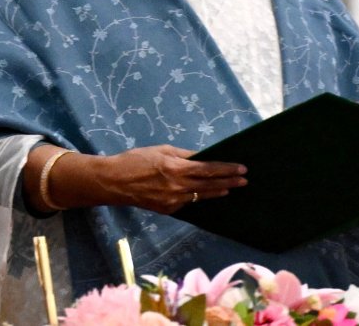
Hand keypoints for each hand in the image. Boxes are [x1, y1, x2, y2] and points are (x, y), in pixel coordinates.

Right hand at [103, 144, 247, 213]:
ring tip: (231, 188)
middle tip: (245, 180)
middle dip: (229, 182)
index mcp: (176, 168)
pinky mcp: (167, 209)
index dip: (226, 169)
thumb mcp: (161, 150)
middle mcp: (177, 186)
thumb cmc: (135, 160)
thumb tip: (202, 156)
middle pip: (209, 185)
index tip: (241, 168)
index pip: (208, 169)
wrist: (114, 182)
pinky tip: (208, 194)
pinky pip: (187, 203)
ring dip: (217, 192)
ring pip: (201, 196)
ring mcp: (173, 201)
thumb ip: (184, 155)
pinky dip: (198, 198)